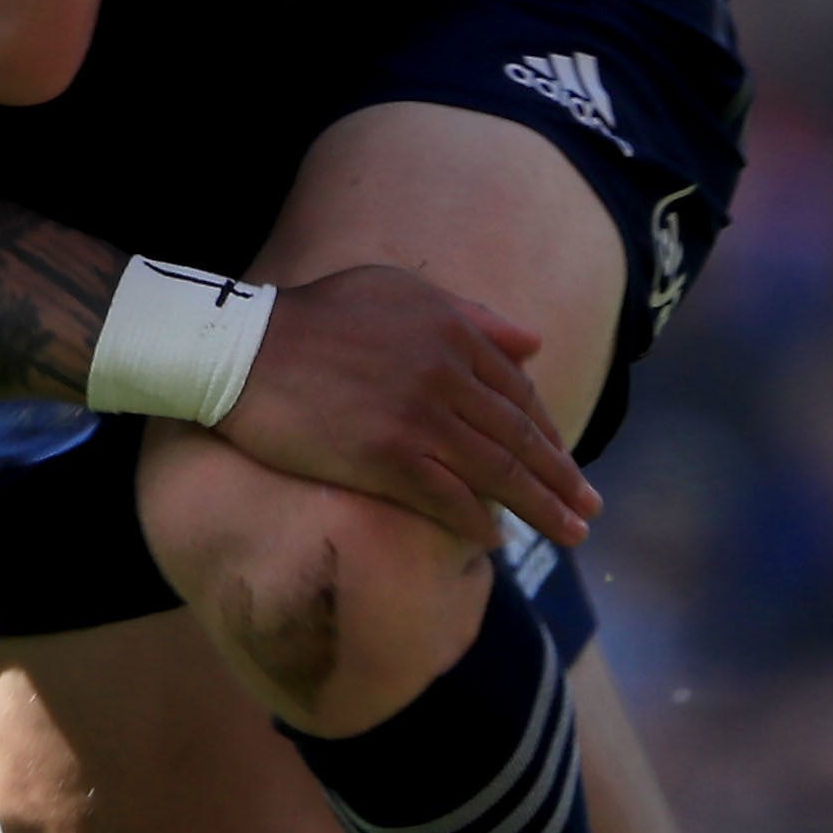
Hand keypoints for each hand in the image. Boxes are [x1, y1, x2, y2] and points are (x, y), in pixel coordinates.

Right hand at [222, 263, 594, 549]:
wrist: (243, 351)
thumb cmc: (314, 317)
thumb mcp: (396, 292)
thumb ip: (469, 315)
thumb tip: (533, 343)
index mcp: (453, 330)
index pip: (519, 392)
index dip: (550, 433)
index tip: (567, 463)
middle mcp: (447, 373)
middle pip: (520, 436)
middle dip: (562, 479)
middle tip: (589, 511)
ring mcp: (420, 418)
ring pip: (499, 472)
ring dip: (541, 508)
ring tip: (568, 534)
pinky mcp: (389, 458)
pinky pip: (450, 499)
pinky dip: (478, 522)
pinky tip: (495, 539)